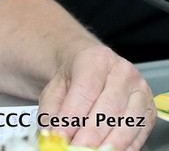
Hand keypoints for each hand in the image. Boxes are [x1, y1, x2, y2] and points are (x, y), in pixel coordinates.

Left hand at [38, 42, 154, 150]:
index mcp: (96, 59)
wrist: (93, 69)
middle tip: (76, 148)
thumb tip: (52, 132)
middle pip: (108, 108)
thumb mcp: (56, 87)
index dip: (73, 116)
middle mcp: (122, 72)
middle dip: (91, 134)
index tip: (62, 134)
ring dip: (109, 144)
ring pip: (127, 123)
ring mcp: (140, 91)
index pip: (86, 90)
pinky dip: (124, 148)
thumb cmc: (76, 78)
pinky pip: (139, 134)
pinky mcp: (149, 110)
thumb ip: (52, 110)